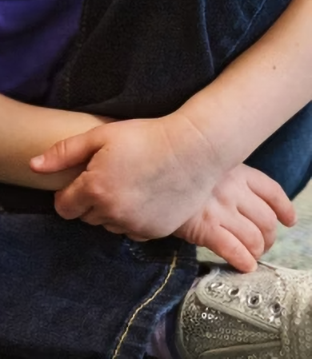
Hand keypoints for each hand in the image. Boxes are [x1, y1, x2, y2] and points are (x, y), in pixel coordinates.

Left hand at [33, 113, 239, 242]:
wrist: (193, 150)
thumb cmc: (144, 137)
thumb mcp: (99, 136)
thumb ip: (62, 153)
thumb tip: (32, 166)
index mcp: (94, 190)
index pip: (64, 208)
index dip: (66, 195)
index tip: (77, 182)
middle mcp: (113, 213)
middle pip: (86, 218)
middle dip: (88, 202)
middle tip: (104, 179)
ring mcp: (136, 225)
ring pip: (108, 226)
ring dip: (109, 212)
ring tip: (124, 186)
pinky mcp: (157, 232)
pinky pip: (132, 232)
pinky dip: (131, 220)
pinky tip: (141, 199)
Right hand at [173, 165, 295, 270]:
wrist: (139, 170)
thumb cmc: (167, 166)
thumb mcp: (196, 160)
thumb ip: (213, 171)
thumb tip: (225, 187)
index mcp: (234, 170)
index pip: (271, 191)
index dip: (284, 209)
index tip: (288, 220)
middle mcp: (231, 189)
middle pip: (266, 220)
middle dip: (268, 238)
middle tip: (261, 245)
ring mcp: (218, 209)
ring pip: (254, 238)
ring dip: (257, 251)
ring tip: (251, 256)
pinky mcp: (204, 227)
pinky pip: (233, 250)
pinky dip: (243, 261)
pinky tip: (244, 265)